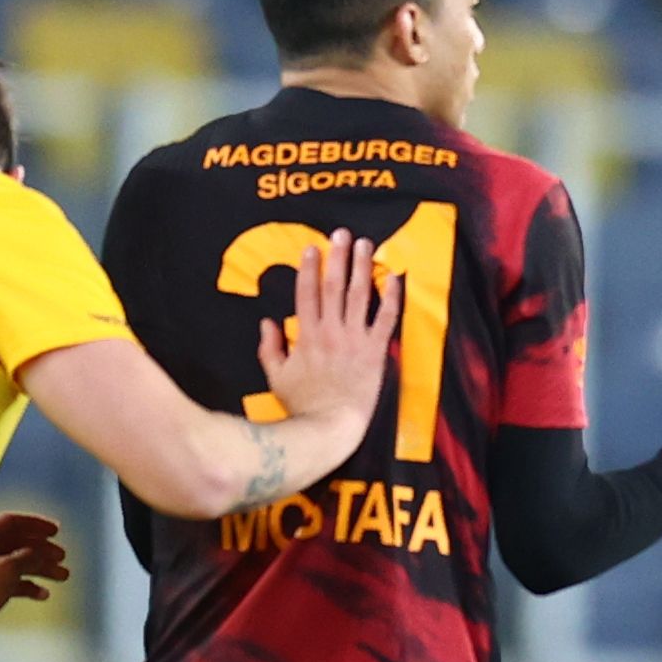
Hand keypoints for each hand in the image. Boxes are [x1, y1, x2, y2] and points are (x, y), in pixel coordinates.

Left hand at [0, 510, 70, 659]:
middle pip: (18, 544)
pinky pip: (13, 584)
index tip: (55, 531)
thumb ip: (28, 557)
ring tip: (62, 576)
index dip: (35, 523)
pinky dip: (30, 587)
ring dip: (41, 568)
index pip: (12, 522)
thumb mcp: (8, 568)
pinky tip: (43, 594)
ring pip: (19, 565)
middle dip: (42, 549)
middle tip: (61, 556)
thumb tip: (42, 553)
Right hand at [263, 231, 401, 443]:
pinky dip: (392, 297)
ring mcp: (355, 340)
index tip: (311, 247)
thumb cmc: (303, 405)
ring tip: (364, 244)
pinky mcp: (376, 351)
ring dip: (361, 267)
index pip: (306, 293)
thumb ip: (269, 347)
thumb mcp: (275, 377)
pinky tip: (394, 276)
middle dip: (337, 257)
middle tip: (341, 233)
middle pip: (333, 286)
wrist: (330, 427)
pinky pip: (386, 319)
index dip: (309, 267)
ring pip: (360, 295)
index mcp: (306, 335)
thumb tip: (267, 322)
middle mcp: (331, 332)